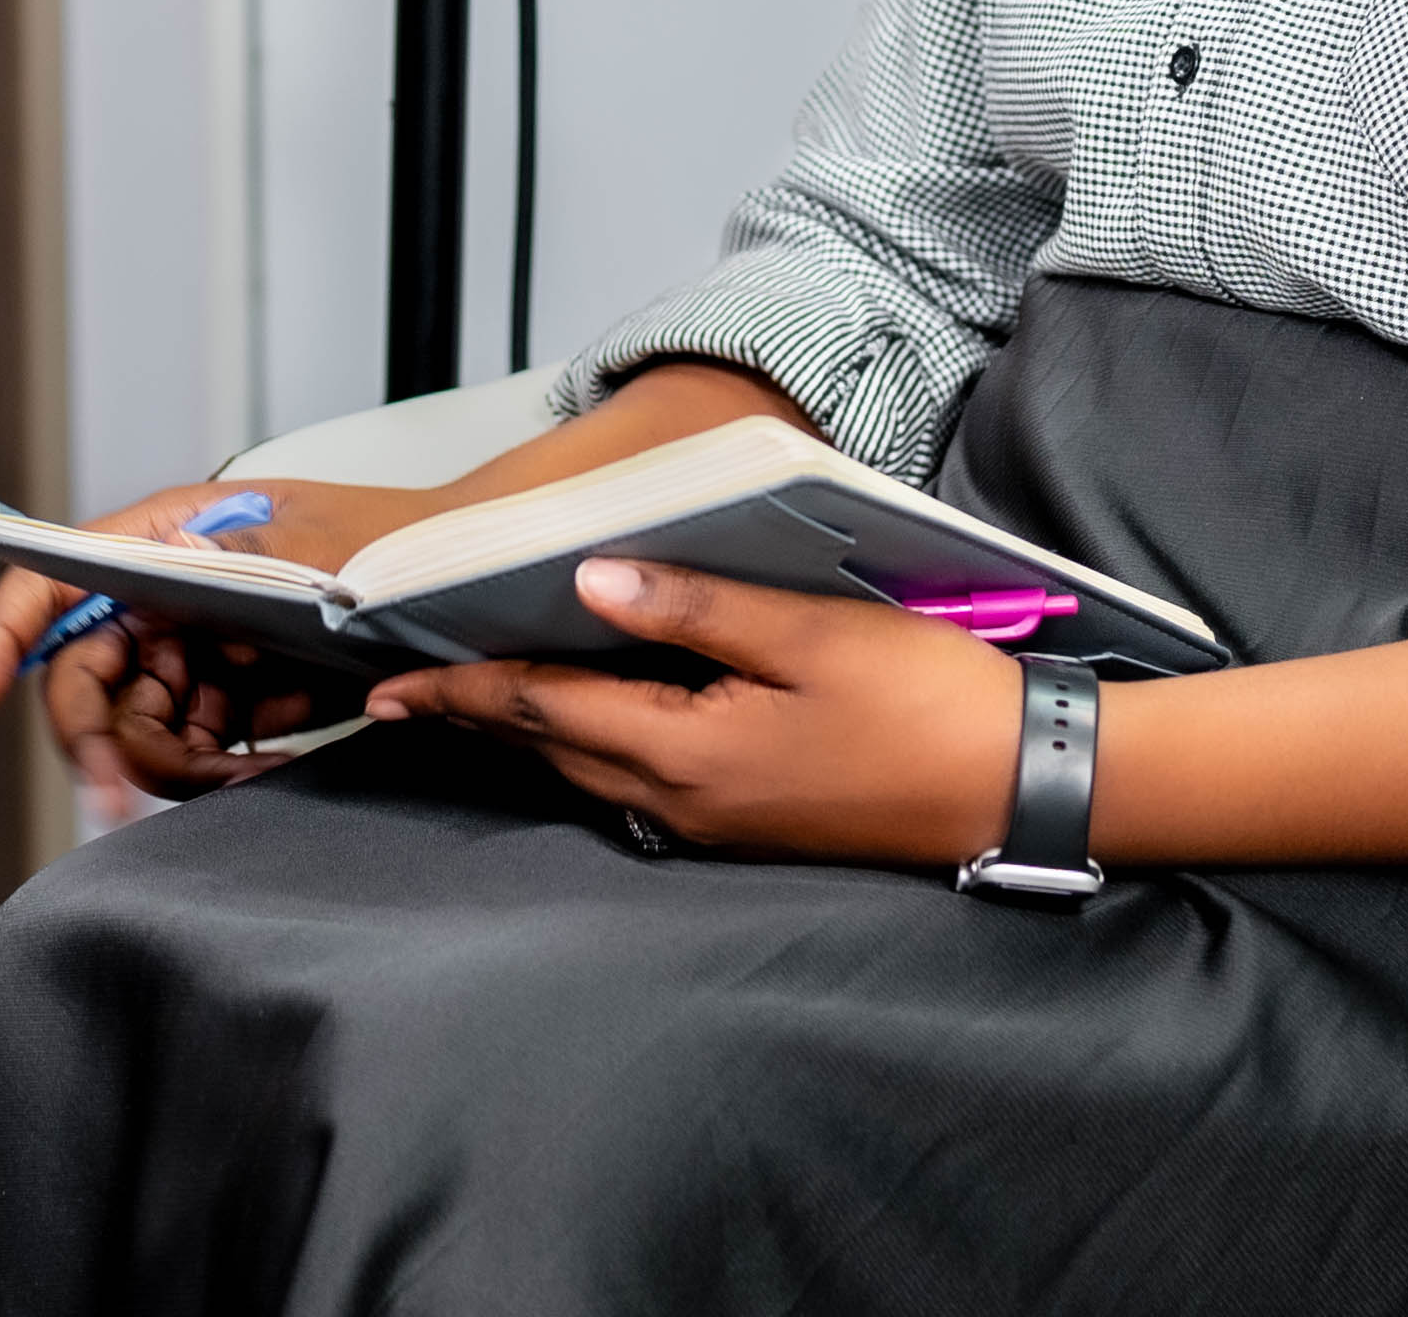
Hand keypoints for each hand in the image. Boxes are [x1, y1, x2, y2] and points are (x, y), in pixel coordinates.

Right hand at [0, 478, 423, 818]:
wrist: (455, 585)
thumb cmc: (382, 540)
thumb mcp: (307, 547)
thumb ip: (226, 565)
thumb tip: (160, 567)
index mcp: (162, 539)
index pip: (54, 578)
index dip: (3, 633)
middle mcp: (164, 597)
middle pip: (86, 679)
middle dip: (99, 742)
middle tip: (118, 797)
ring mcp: (194, 652)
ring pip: (139, 732)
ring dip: (182, 765)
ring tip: (253, 766)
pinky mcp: (228, 699)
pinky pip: (195, 753)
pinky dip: (223, 771)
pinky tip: (272, 764)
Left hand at [364, 560, 1026, 866]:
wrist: (1017, 785)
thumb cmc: (924, 705)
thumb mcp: (808, 636)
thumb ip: (694, 610)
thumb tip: (589, 584)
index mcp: (686, 755)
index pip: (544, 713)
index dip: (463, 694)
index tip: (390, 686)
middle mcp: (685, 803)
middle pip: (554, 752)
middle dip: (478, 720)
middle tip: (404, 694)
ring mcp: (718, 824)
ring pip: (592, 774)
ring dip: (530, 737)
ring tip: (475, 702)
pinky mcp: (751, 825)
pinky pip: (638, 786)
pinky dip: (588, 747)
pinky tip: (587, 719)